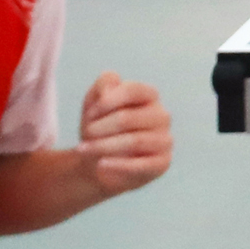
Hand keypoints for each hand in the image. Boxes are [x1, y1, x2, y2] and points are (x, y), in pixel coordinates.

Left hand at [77, 72, 170, 197]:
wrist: (98, 163)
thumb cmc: (100, 128)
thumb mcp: (94, 102)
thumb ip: (103, 84)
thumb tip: (110, 89)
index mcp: (150, 95)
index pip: (132, 90)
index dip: (107, 101)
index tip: (89, 114)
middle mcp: (162, 116)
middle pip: (128, 118)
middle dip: (100, 127)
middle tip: (86, 134)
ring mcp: (165, 140)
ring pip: (134, 141)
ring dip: (103, 146)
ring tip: (84, 150)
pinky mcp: (162, 163)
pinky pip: (141, 165)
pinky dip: (117, 165)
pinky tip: (100, 164)